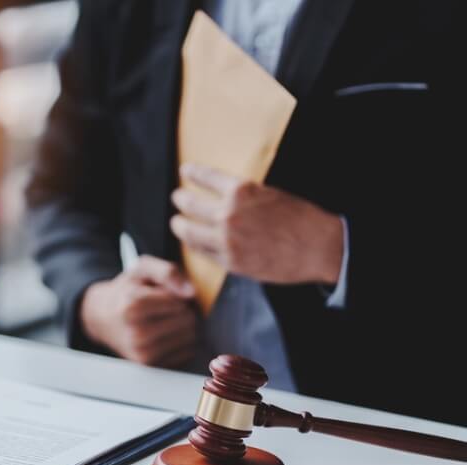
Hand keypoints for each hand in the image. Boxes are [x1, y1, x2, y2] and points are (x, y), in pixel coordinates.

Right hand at [80, 255, 198, 367]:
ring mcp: (143, 353)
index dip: (176, 295)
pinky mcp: (151, 365)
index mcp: (133, 306)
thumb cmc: (127, 291)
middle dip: (182, 311)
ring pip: (190, 338)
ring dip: (184, 327)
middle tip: (165, 309)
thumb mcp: (142, 269)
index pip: (180, 302)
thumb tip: (191, 293)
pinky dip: (181, 343)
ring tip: (165, 321)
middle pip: (187, 321)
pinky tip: (165, 335)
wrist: (103, 318)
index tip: (162, 295)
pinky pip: (186, 353)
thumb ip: (167, 272)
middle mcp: (137, 333)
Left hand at [170, 164, 343, 283]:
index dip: (192, 173)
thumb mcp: (270, 194)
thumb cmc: (301, 219)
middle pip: (191, 205)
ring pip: (190, 232)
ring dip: (180, 226)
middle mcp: (229, 214)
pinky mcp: (231, 262)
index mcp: (241, 191)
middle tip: (177, 198)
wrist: (319, 247)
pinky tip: (192, 243)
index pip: (206, 177)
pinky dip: (195, 246)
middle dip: (181, 200)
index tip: (185, 172)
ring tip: (177, 223)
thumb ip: (243, 196)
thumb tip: (223, 195)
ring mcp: (227, 240)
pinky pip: (203, 253)